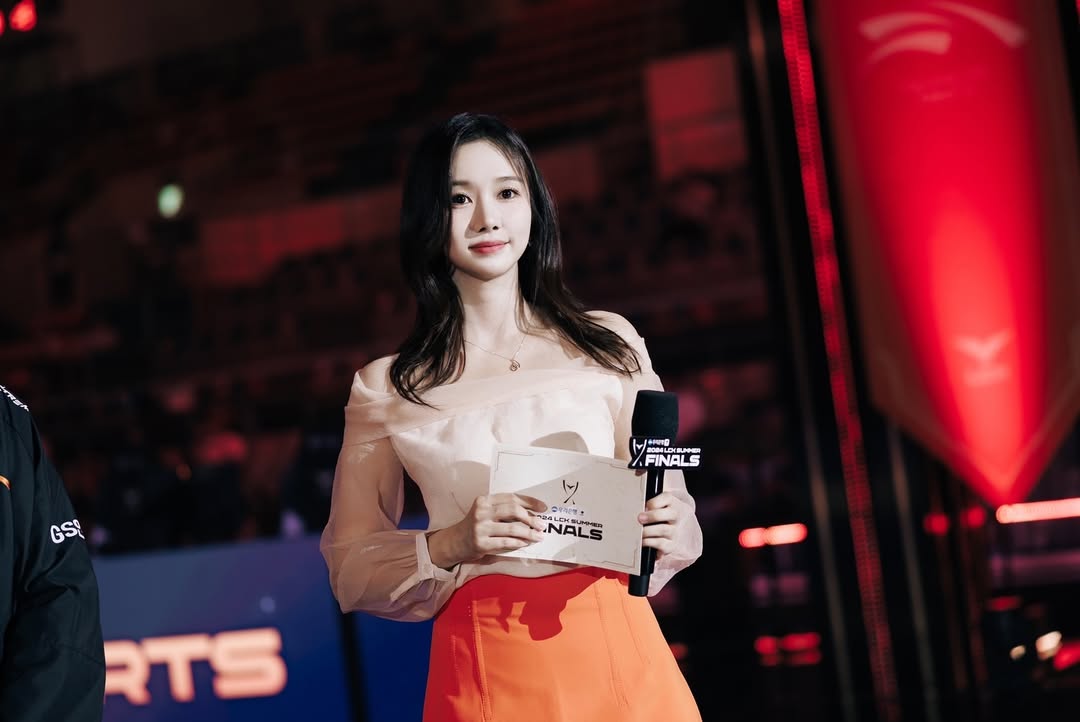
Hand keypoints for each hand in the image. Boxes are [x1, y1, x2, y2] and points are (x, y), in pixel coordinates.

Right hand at [428, 493, 547, 568]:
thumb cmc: (476, 525)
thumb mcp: (486, 512)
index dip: (530, 502)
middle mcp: (482, 511)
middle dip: (531, 518)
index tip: (543, 507)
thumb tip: (532, 513)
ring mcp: (480, 528)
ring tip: (538, 536)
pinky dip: (518, 543)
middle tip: (542, 525)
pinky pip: (506, 543)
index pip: (511, 497)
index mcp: (484, 500)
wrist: (454, 542)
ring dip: (529, 533)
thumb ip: (504, 510)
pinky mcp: (481, 543)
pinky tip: (525, 544)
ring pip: (512, 528)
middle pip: (513, 510)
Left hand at [638, 491, 684, 558]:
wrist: (664, 529)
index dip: (654, 503)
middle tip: (639, 518)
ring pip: (664, 530)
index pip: (667, 498)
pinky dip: (649, 542)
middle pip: (671, 513)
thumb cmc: (652, 513)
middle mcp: (674, 516)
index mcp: (670, 502)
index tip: (644, 506)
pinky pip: (661, 544)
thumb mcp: (650, 503)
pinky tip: (641, 541)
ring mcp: (674, 531)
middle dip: (653, 516)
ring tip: (637, 531)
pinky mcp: (670, 545)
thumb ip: (644, 502)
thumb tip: (630, 504)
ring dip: (648, 531)